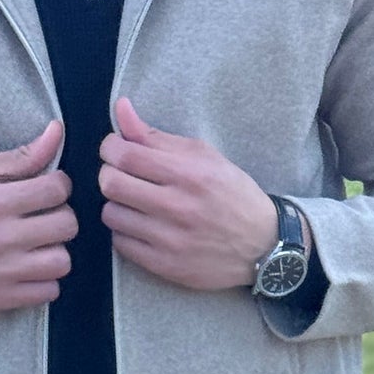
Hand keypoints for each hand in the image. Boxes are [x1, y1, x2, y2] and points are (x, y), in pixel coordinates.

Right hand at [0, 119, 76, 313]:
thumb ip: (19, 156)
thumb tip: (57, 132)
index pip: (56, 190)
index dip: (58, 185)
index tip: (46, 189)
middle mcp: (0, 238)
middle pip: (66, 225)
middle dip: (59, 216)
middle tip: (42, 216)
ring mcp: (2, 273)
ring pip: (62, 261)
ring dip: (54, 250)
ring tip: (37, 244)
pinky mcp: (1, 299)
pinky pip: (49, 291)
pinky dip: (44, 280)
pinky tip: (28, 267)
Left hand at [98, 96, 306, 291]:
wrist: (263, 245)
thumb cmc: (232, 193)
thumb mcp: (203, 156)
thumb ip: (156, 136)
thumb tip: (120, 107)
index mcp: (189, 174)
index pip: (125, 156)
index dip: (110, 147)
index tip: (115, 148)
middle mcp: (178, 207)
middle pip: (111, 184)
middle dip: (109, 173)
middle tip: (123, 174)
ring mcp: (170, 240)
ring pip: (111, 214)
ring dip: (118, 203)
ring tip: (136, 201)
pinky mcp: (164, 266)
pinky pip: (120, 242)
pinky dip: (125, 230)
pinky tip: (144, 225)